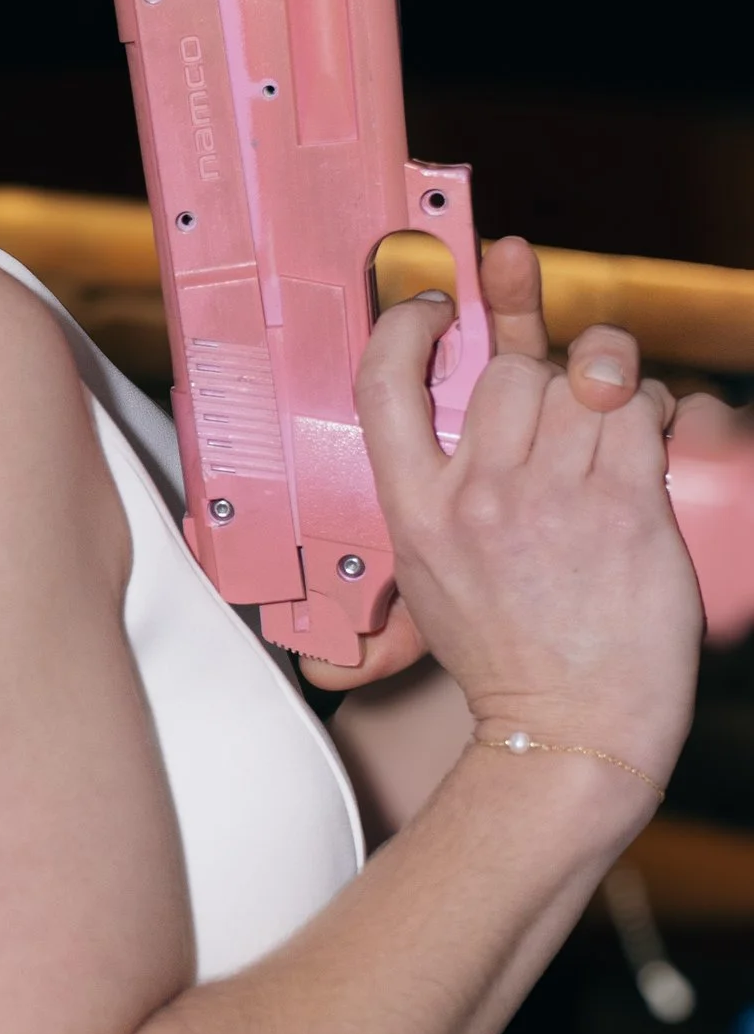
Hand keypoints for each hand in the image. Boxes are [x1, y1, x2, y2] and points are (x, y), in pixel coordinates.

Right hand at [356, 254, 698, 798]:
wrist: (569, 729)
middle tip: (561, 407)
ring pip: (581, 380)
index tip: (437, 304)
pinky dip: (648, 411)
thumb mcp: (436, 572)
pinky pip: (638, 412)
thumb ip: (440, 490)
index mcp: (416, 512)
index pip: (384, 383)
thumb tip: (458, 411)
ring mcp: (550, 500)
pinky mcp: (624, 508)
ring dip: (607, 388)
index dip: (408, 325)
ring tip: (612, 422)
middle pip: (509, 369)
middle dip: (543, 372)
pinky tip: (644, 437)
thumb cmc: (510, 655)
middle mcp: (477, 498)